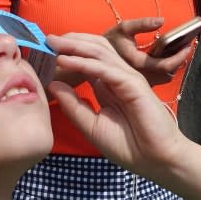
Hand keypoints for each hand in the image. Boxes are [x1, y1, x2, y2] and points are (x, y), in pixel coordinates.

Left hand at [47, 33, 186, 176]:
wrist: (156, 160)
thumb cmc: (128, 146)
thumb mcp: (92, 126)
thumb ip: (73, 105)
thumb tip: (53, 84)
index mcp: (109, 85)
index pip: (88, 60)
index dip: (68, 52)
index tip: (44, 51)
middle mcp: (118, 76)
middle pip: (94, 49)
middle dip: (70, 41)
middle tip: (46, 39)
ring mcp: (127, 78)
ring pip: (98, 53)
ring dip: (74, 46)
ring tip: (52, 42)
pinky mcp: (133, 84)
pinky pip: (104, 69)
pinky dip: (83, 63)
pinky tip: (65, 60)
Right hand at [103, 17, 192, 85]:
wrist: (91, 59)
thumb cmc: (109, 41)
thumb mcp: (124, 28)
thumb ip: (142, 24)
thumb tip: (161, 21)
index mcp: (138, 63)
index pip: (165, 65)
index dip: (180, 57)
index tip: (188, 46)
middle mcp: (140, 76)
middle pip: (169, 73)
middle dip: (179, 61)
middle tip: (186, 47)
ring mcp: (141, 81)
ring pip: (165, 78)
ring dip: (173, 66)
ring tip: (178, 51)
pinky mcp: (140, 82)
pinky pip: (159, 78)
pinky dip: (166, 69)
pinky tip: (167, 56)